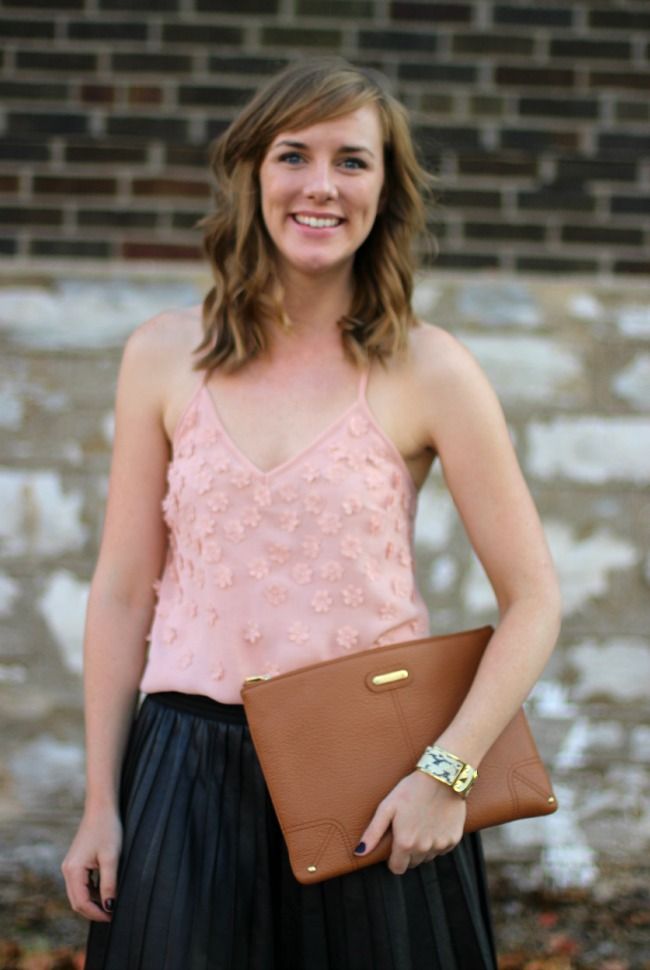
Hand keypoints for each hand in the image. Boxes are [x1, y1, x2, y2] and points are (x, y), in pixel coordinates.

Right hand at [61, 807, 122, 921]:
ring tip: (112, 903)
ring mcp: (70, 866)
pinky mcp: (76, 862)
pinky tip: (107, 889)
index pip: (81, 903)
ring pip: (79, 894)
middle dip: (94, 911)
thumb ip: (109, 884)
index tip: (113, 917)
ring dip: (93, 902)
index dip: (97, 913)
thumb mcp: (111, 858)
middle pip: (77, 901)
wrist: (102, 808)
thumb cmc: (107, 829)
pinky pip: (82, 884)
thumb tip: (109, 907)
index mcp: (73, 871)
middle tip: (113, 915)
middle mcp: (67, 870)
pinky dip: (93, 891)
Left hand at [354, 770, 466, 874]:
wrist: (441, 777)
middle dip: (408, 852)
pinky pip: (442, 849)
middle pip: (413, 863)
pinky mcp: (454, 839)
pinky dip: (438, 840)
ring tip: (421, 824)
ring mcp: (440, 845)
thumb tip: (359, 852)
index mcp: (405, 843)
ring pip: (428, 857)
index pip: (397, 868)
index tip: (395, 844)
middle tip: (408, 829)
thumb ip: (373, 832)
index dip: (393, 859)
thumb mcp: (387, 807)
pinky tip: (434, 823)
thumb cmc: (411, 790)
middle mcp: (424, 849)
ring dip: (423, 847)